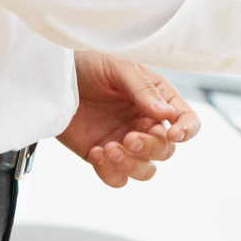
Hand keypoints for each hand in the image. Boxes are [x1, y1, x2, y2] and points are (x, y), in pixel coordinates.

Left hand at [59, 51, 200, 187]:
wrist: (54, 77)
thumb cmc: (89, 62)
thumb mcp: (118, 67)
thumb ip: (143, 90)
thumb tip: (167, 115)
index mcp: (157, 99)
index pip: (186, 120)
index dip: (186, 130)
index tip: (172, 134)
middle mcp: (144, 123)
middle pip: (165, 151)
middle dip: (150, 148)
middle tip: (128, 138)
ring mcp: (124, 142)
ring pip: (144, 171)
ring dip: (131, 165)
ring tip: (109, 148)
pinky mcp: (102, 157)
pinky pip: (117, 178)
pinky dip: (109, 172)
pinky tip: (95, 152)